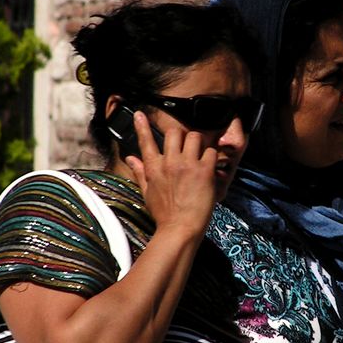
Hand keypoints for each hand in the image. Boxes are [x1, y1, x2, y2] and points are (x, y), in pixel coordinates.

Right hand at [124, 110, 215, 237]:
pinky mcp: (204, 171)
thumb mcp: (147, 193)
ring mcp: (187, 165)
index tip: (140, 113)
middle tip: (187, 146)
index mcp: (153, 167)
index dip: (142, 125)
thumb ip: (140, 172)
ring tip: (201, 155)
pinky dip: (212, 157)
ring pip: (195, 137)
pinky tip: (211, 167)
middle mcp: (169, 162)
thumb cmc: (164, 214)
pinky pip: (211, 152)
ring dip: (199, 144)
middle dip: (182, 136)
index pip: (146, 141)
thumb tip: (130, 158)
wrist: (180, 228)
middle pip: (174, 132)